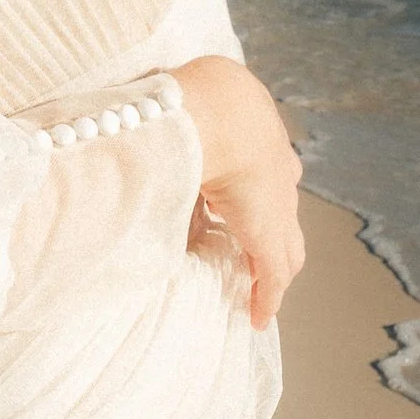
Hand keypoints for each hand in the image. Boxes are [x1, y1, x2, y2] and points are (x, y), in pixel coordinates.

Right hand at [173, 58, 305, 329]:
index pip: (270, 171)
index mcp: (259, 135)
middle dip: (274, 235)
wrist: (216, 109)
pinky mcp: (270, 236)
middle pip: (285, 213)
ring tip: (258, 295)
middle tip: (258, 258)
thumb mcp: (181, 110)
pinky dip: (266, 298)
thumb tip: (133, 139)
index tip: (240, 206)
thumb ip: (167, 130)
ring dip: (271, 271)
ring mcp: (279, 204)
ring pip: (286, 248)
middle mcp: (277, 171)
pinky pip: (272, 276)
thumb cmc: (192, 100)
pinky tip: (258, 318)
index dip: (257, 192)